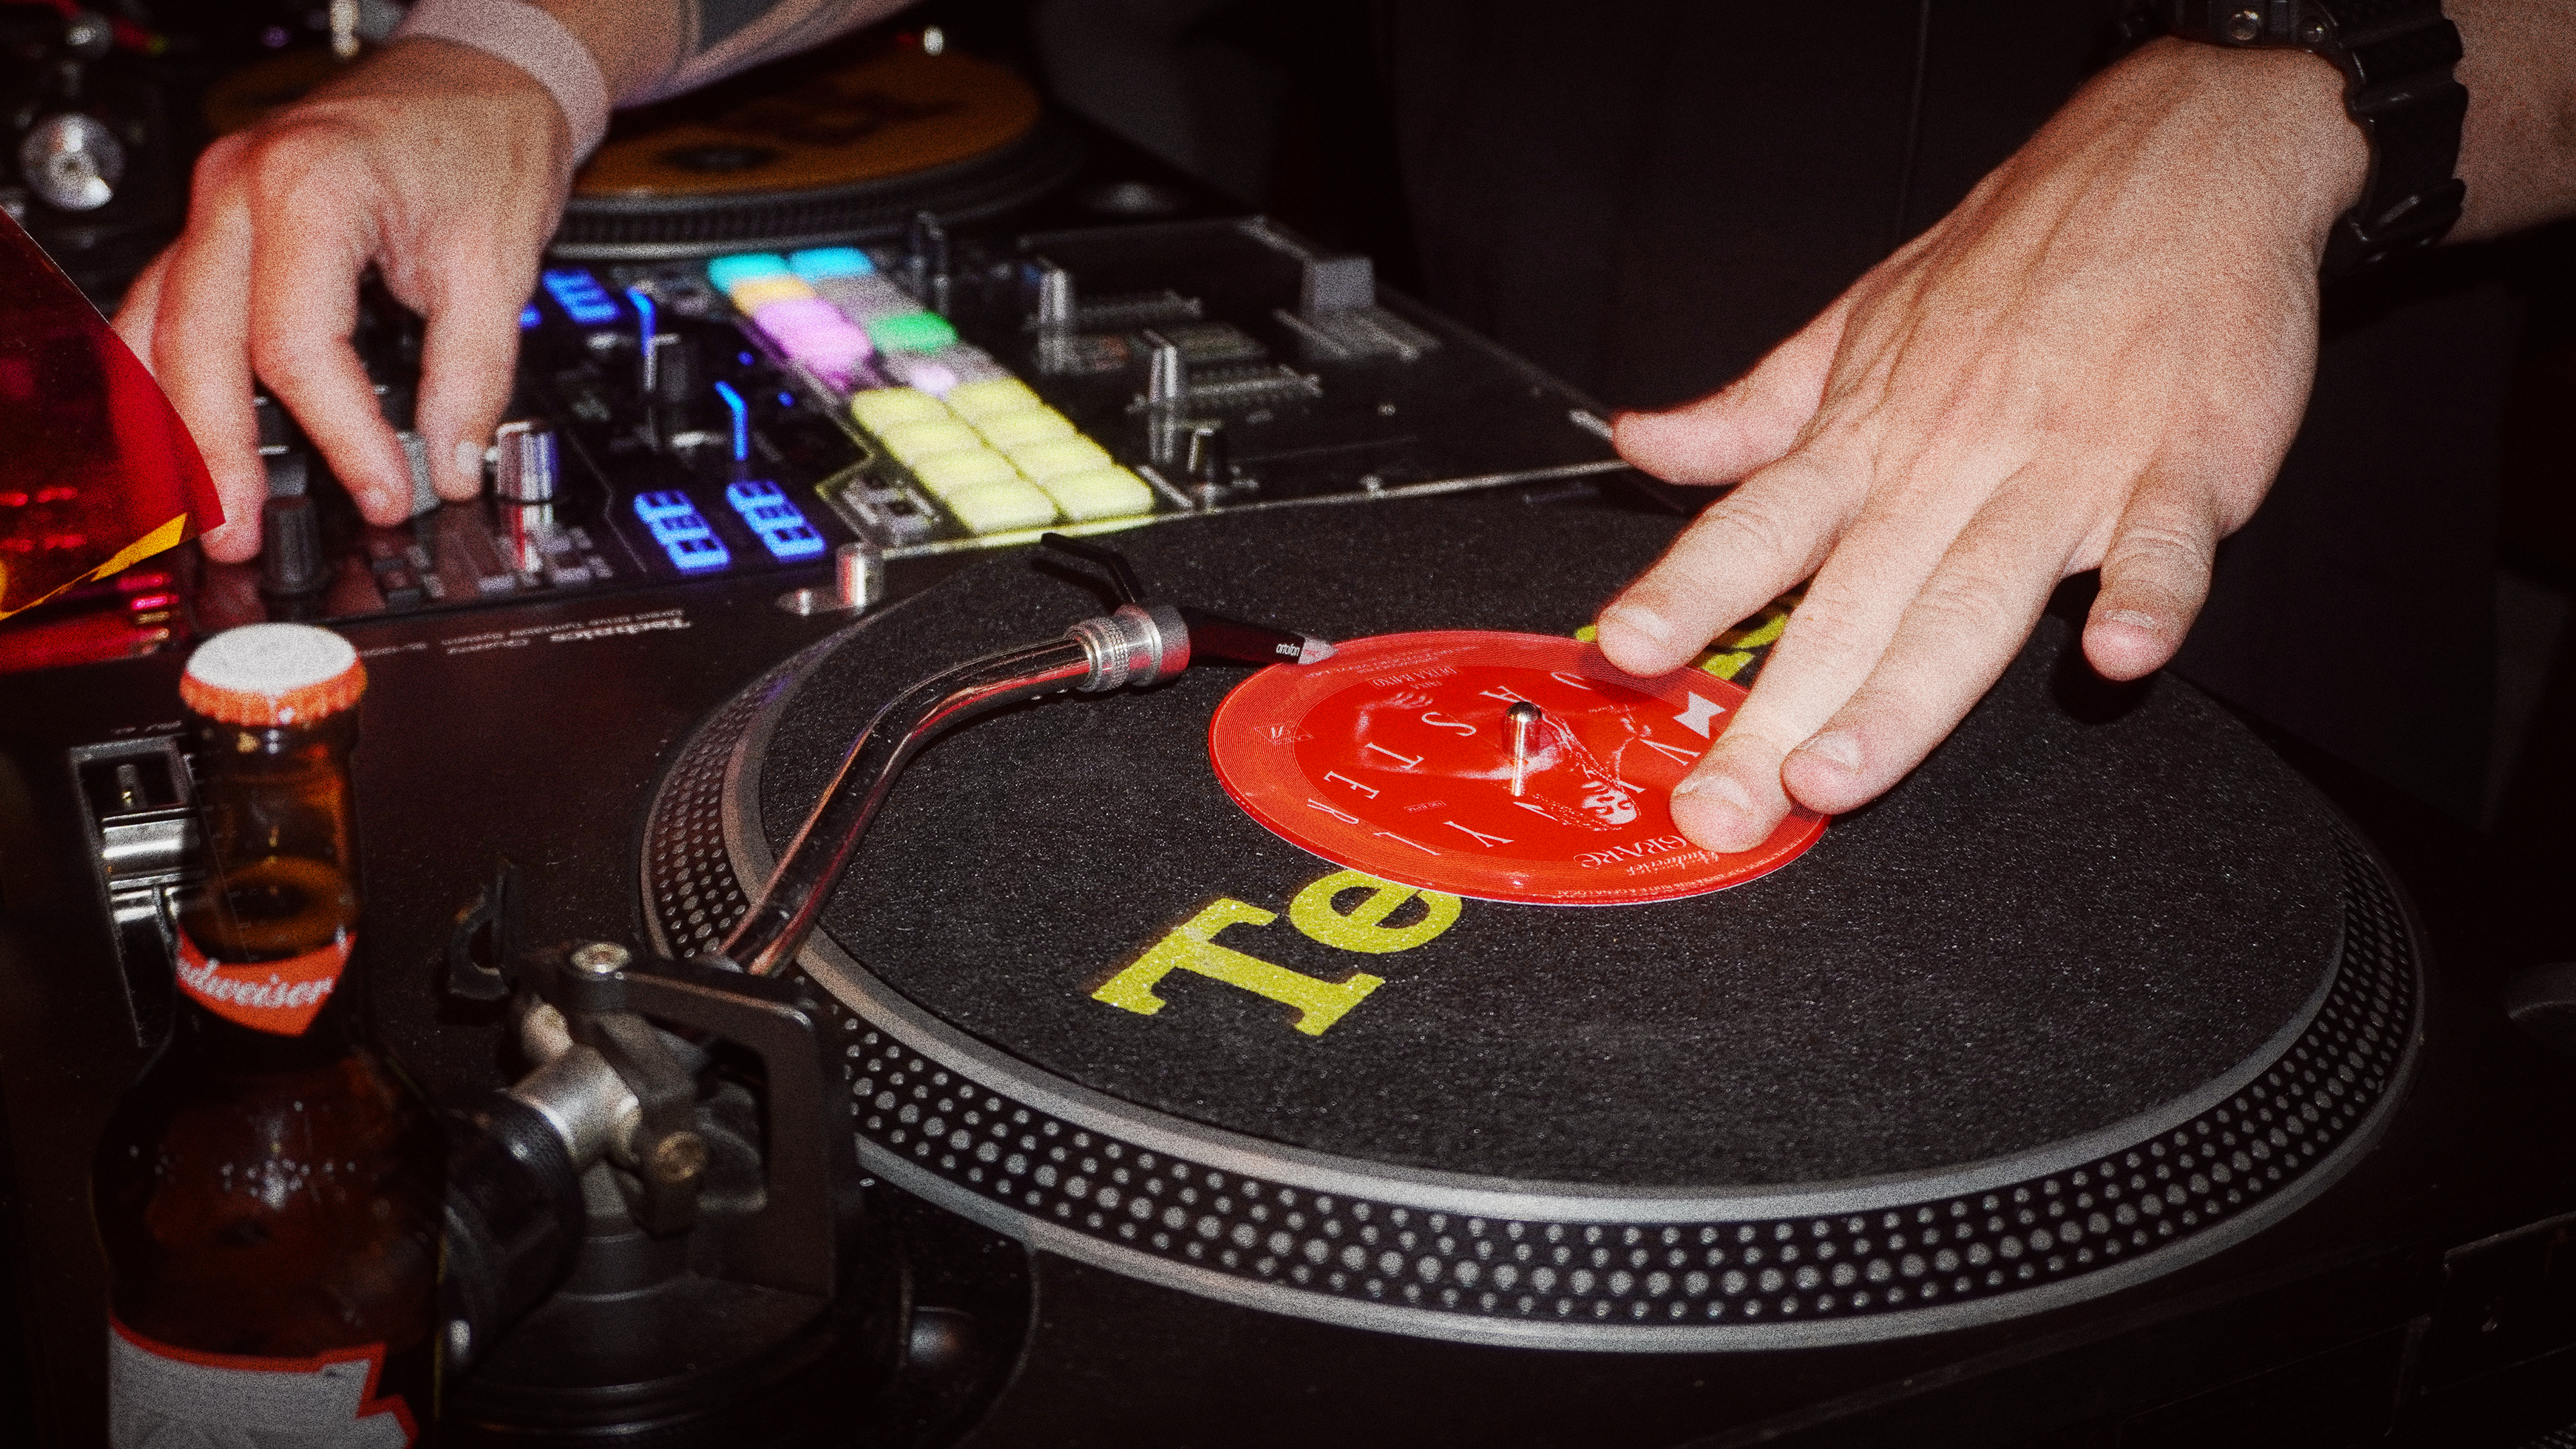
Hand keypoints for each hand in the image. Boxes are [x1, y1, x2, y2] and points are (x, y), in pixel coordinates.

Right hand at [112, 39, 575, 562]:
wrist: (477, 78)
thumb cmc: (482, 141)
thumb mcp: (500, 262)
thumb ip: (475, 373)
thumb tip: (454, 465)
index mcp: (309, 189)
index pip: (297, 344)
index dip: (341, 435)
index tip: (389, 493)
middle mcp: (238, 189)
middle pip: (197, 341)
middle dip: (213, 450)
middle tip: (237, 532)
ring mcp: (215, 203)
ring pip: (156, 326)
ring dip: (166, 424)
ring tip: (191, 509)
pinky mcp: (219, 224)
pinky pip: (166, 307)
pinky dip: (164, 378)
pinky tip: (170, 437)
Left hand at [1592, 42, 2368, 852]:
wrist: (2183, 160)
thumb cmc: (2020, 253)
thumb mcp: (1860, 319)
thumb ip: (1754, 411)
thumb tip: (1643, 443)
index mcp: (1870, 434)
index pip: (1756, 528)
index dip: (1685, 593)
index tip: (1624, 653)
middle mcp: (1949, 462)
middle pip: (1847, 606)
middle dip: (1775, 715)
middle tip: (1721, 806)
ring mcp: (2066, 468)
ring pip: (1973, 598)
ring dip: (1906, 695)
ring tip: (1841, 774)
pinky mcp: (2183, 468)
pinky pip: (2163, 543)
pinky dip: (2149, 595)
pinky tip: (2120, 655)